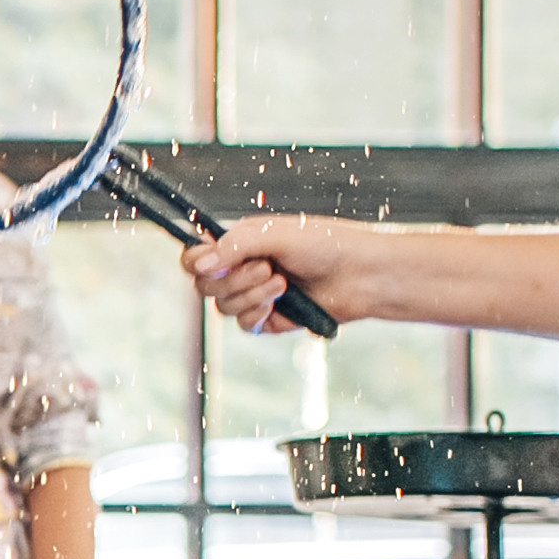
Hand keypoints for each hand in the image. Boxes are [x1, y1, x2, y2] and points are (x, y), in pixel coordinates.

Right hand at [183, 217, 355, 334]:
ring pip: (223, 306)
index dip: (197, 262)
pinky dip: (257, 314)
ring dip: (251, 295)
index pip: (196, 256)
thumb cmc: (327, 245)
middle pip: (205, 285)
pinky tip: (278, 304)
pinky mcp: (268, 319)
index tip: (215, 264)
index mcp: (241, 242)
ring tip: (283, 283)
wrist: (362, 275)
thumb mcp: (276, 234)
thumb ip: (234, 246)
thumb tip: (199, 264)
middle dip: (233, 280)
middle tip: (266, 267)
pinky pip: (243, 324)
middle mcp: (243, 268)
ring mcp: (254, 294)